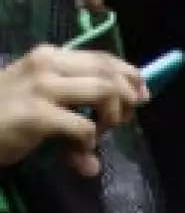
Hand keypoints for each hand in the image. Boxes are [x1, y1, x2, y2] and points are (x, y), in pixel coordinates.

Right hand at [0, 43, 146, 174]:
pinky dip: (89, 145)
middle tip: (121, 121)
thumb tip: (97, 149)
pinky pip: (85, 128)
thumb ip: (72, 110)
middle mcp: (47, 64)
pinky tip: (77, 156)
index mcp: (48, 56)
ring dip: (111, 119)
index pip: (102, 57)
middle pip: (109, 73)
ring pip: (104, 92)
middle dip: (128, 98)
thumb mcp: (37, 100)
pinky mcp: (38, 115)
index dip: (130, 75)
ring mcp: (42, 88)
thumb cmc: (0, 115)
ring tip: (97, 136)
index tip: (143, 94)